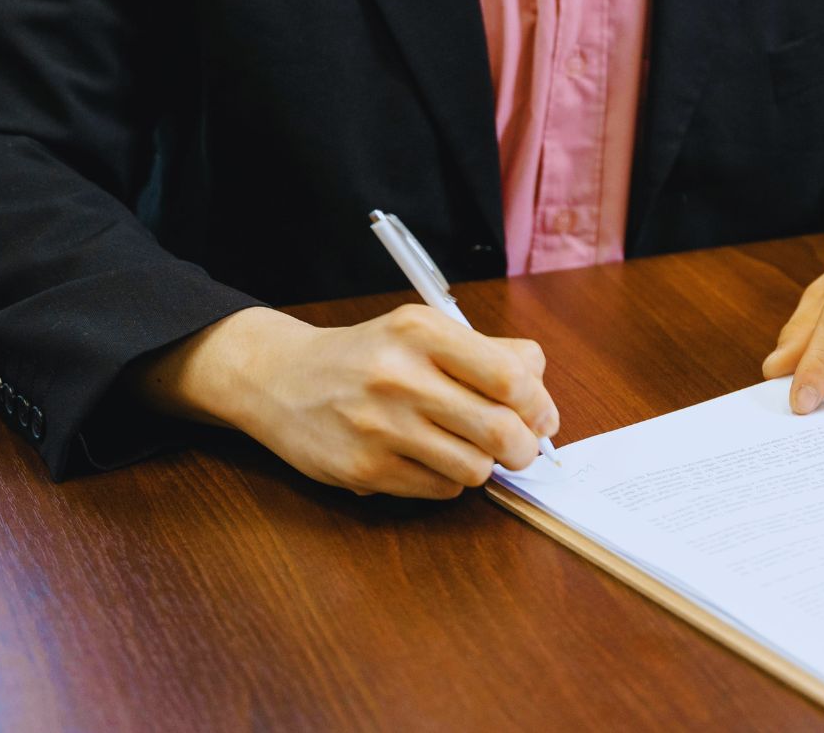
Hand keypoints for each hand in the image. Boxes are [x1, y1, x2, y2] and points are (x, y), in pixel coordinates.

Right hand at [135, 305, 558, 497]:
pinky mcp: (363, 469)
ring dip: (482, 466)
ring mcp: (378, 426)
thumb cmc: (368, 357)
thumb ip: (489, 354)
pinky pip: (440, 491)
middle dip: (524, 449)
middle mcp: (399, 375)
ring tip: (464, 448)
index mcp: (422, 332)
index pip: (512, 376)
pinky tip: (428, 460)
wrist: (280, 379)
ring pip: (474, 468)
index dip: (540, 405)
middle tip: (519, 449)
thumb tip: (543, 398)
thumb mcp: (423, 332)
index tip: (541, 417)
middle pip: (502, 431)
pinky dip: (447, 482)